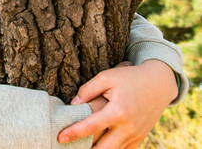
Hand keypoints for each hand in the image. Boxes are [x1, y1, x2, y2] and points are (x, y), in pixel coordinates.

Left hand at [58, 60, 177, 147]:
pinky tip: (100, 147)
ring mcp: (136, 134)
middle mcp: (128, 127)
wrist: (159, 83)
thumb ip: (88, 90)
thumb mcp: (107, 77)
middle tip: (70, 147)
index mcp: (117, 111)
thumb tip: (73, 104)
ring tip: (83, 148)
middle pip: (103, 148)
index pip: (90, 126)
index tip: (60, 138)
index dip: (73, 133)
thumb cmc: (130, 77)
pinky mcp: (141, 137)